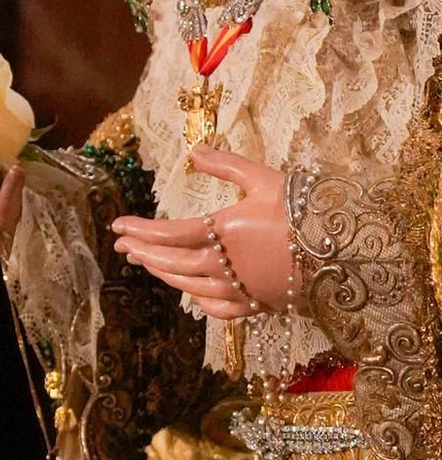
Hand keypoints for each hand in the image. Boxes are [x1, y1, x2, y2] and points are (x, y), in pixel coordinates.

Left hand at [111, 146, 290, 316]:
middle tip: (123, 247)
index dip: (139, 231)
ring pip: (187, 285)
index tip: (117, 227)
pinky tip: (189, 291)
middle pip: (170, 262)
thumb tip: (193, 151)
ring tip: (146, 263)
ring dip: (162, 273)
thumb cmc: (303, 210)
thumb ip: (225, 165)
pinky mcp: (254, 305)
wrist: (342, 249)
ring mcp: (238, 289)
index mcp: (222, 231)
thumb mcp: (264, 179)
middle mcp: (223, 264)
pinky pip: (215, 308)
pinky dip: (196, 298)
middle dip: (143, 253)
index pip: (167, 233)